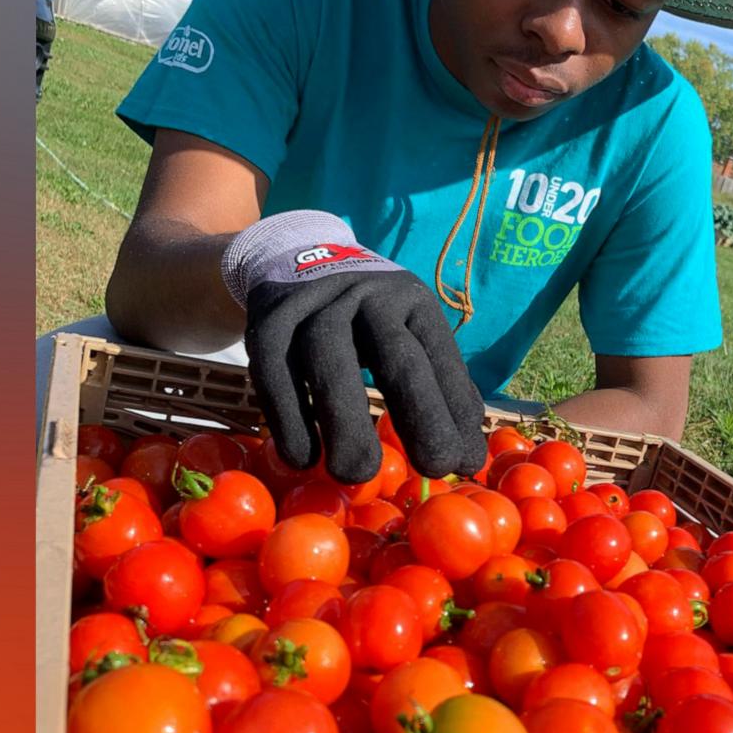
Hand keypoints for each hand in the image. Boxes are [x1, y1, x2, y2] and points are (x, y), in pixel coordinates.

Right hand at [222, 210, 487, 482]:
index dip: (454, 409)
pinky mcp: (266, 323)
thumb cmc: (364, 318)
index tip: (465, 462)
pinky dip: (289, 419)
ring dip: (345, 422)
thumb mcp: (405, 330)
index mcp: (409, 299)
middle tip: (433, 469)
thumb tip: (467, 456)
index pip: (439, 356)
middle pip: (395, 355)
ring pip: (328, 360)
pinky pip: (274, 374)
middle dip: (419, 414)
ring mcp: (313, 305)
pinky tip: (304, 460)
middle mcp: (365, 295)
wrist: (293, 258)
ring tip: (357, 474)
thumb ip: (434, 384)